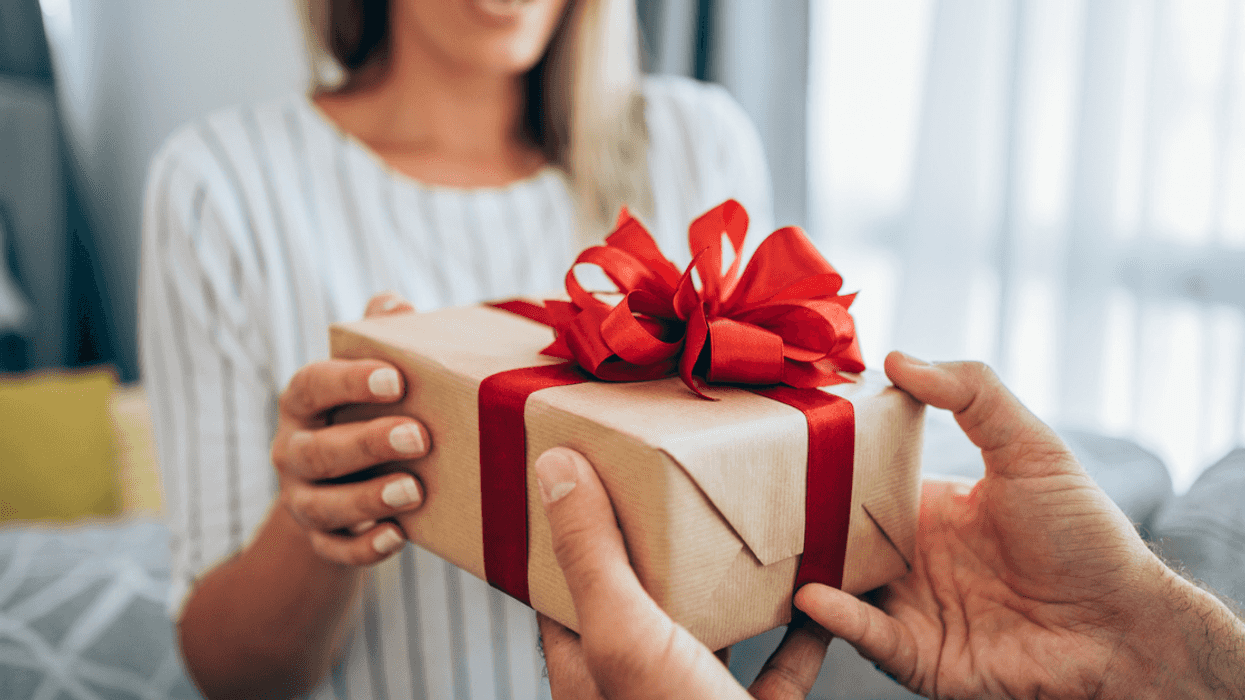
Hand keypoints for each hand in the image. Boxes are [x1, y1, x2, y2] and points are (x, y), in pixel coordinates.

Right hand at [270, 291, 426, 565]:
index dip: (349, 381)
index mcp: (303, 402)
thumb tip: (394, 303)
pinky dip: (364, 548)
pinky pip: (335, 550)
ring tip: (414, 490)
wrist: (340, 484)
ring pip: (323, 505)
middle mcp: (293, 451)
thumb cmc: (364, 412)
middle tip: (420, 436)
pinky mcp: (321, 540)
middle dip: (368, 443)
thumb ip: (379, 336)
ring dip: (368, 498)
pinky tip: (398, 537)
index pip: (312, 384)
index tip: (395, 377)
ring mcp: (303, 499)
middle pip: (319, 450)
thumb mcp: (369, 374)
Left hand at [533, 447, 833, 699]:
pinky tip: (818, 598)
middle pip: (640, 597)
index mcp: (588, 666)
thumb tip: (553, 467)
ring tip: (754, 525)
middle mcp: (635, 684)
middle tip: (682, 481)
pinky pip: (778, 670)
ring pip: (710, 629)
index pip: (562, 581)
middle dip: (661, 543)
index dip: (569, 524)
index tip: (589, 467)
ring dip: (734, 583)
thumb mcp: (627, 634)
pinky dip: (801, 635)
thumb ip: (592, 555)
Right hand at [795, 352, 1244, 698]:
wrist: (1127, 625)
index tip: (778, 442)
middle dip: (795, 525)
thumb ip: (973, 393)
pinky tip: (816, 596)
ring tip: (770, 552)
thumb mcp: (1031, 447)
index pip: (856, 486)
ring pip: (838, 590)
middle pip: (835, 539)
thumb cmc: (1086, 535)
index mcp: (925, 510)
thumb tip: (897, 356)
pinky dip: (839, 620)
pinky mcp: (919, 656)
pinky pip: (868, 637)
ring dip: (804, 574)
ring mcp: (910, 608)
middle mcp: (909, 560)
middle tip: (750, 500)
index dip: (821, 468)